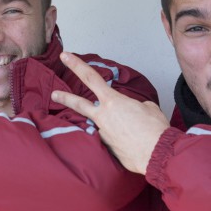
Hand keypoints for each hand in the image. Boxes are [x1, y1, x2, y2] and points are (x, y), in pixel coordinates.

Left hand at [50, 52, 169, 173]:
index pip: (91, 78)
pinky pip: (109, 139)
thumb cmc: (155, 130)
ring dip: (104, 125)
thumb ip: (136, 105)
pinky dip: (117, 139)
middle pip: (79, 104)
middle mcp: (103, 117)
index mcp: (113, 102)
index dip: (76, 65)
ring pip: (97, 124)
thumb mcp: (148, 108)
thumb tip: (134, 110)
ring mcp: (103, 133)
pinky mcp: (107, 148)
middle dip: (65, 97)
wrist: (156, 154)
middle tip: (54, 94)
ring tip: (116, 127)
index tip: (65, 56)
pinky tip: (128, 143)